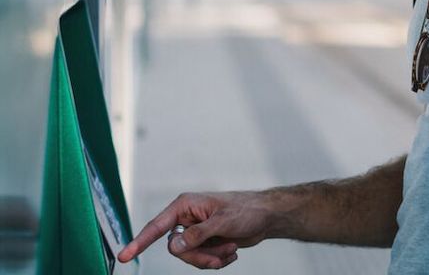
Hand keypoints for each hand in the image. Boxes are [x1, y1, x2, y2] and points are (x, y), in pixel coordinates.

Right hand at [117, 191, 278, 269]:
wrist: (265, 217)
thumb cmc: (246, 211)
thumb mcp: (222, 222)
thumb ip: (197, 235)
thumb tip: (173, 246)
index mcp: (185, 205)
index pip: (156, 226)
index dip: (139, 241)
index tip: (125, 256)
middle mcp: (186, 218)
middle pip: (176, 249)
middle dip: (199, 256)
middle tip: (220, 254)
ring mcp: (195, 231)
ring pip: (188, 257)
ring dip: (211, 258)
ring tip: (231, 249)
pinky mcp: (204, 242)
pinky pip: (200, 261)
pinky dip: (216, 261)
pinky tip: (232, 252)